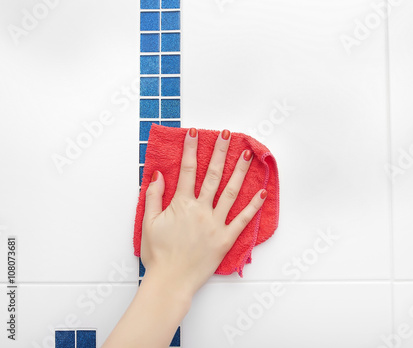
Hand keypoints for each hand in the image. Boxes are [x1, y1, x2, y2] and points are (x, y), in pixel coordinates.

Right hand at [140, 128, 266, 296]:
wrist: (170, 281)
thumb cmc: (157, 255)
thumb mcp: (148, 223)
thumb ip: (153, 197)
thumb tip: (158, 175)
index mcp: (181, 204)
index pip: (187, 170)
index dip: (191, 149)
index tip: (195, 133)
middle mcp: (201, 210)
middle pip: (213, 175)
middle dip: (220, 152)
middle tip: (227, 135)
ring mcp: (215, 223)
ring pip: (230, 192)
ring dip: (239, 172)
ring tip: (247, 155)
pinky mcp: (226, 238)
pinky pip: (243, 219)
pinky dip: (253, 206)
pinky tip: (262, 192)